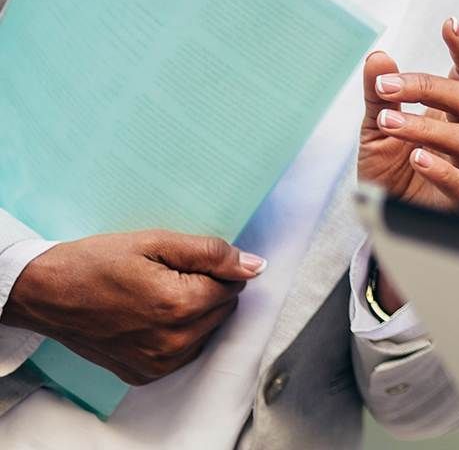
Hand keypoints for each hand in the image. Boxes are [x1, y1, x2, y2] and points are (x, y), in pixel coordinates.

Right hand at [0, 230, 263, 384]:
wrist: (46, 294)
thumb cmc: (97, 262)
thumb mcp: (155, 242)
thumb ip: (211, 253)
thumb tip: (255, 266)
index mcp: (180, 306)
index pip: (233, 285)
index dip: (215, 269)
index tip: (185, 262)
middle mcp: (174, 341)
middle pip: (223, 310)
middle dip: (207, 290)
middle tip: (167, 275)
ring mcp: (159, 363)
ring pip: (207, 331)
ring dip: (195, 313)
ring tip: (155, 295)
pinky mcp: (145, 374)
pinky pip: (184, 351)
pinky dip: (178, 333)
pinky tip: (149, 316)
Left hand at [358, 18, 458, 220]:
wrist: (385, 222)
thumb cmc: (390, 173)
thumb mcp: (375, 129)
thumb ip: (379, 95)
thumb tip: (378, 56)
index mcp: (451, 115)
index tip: (449, 24)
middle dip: (428, 88)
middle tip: (387, 87)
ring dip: (424, 126)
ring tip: (388, 123)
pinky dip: (440, 168)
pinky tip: (416, 158)